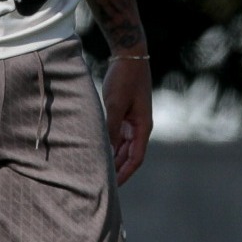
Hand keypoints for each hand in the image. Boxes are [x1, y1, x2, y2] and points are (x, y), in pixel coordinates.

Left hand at [102, 55, 152, 184]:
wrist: (130, 55)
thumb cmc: (124, 78)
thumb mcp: (115, 102)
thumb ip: (111, 126)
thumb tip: (106, 147)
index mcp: (143, 127)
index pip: (136, 158)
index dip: (125, 173)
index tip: (113, 187)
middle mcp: (140, 127)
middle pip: (130, 155)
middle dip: (118, 170)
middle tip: (101, 183)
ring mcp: (133, 120)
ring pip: (124, 146)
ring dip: (113, 158)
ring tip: (98, 170)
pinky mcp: (125, 113)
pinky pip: (119, 135)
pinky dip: (111, 145)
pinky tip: (98, 150)